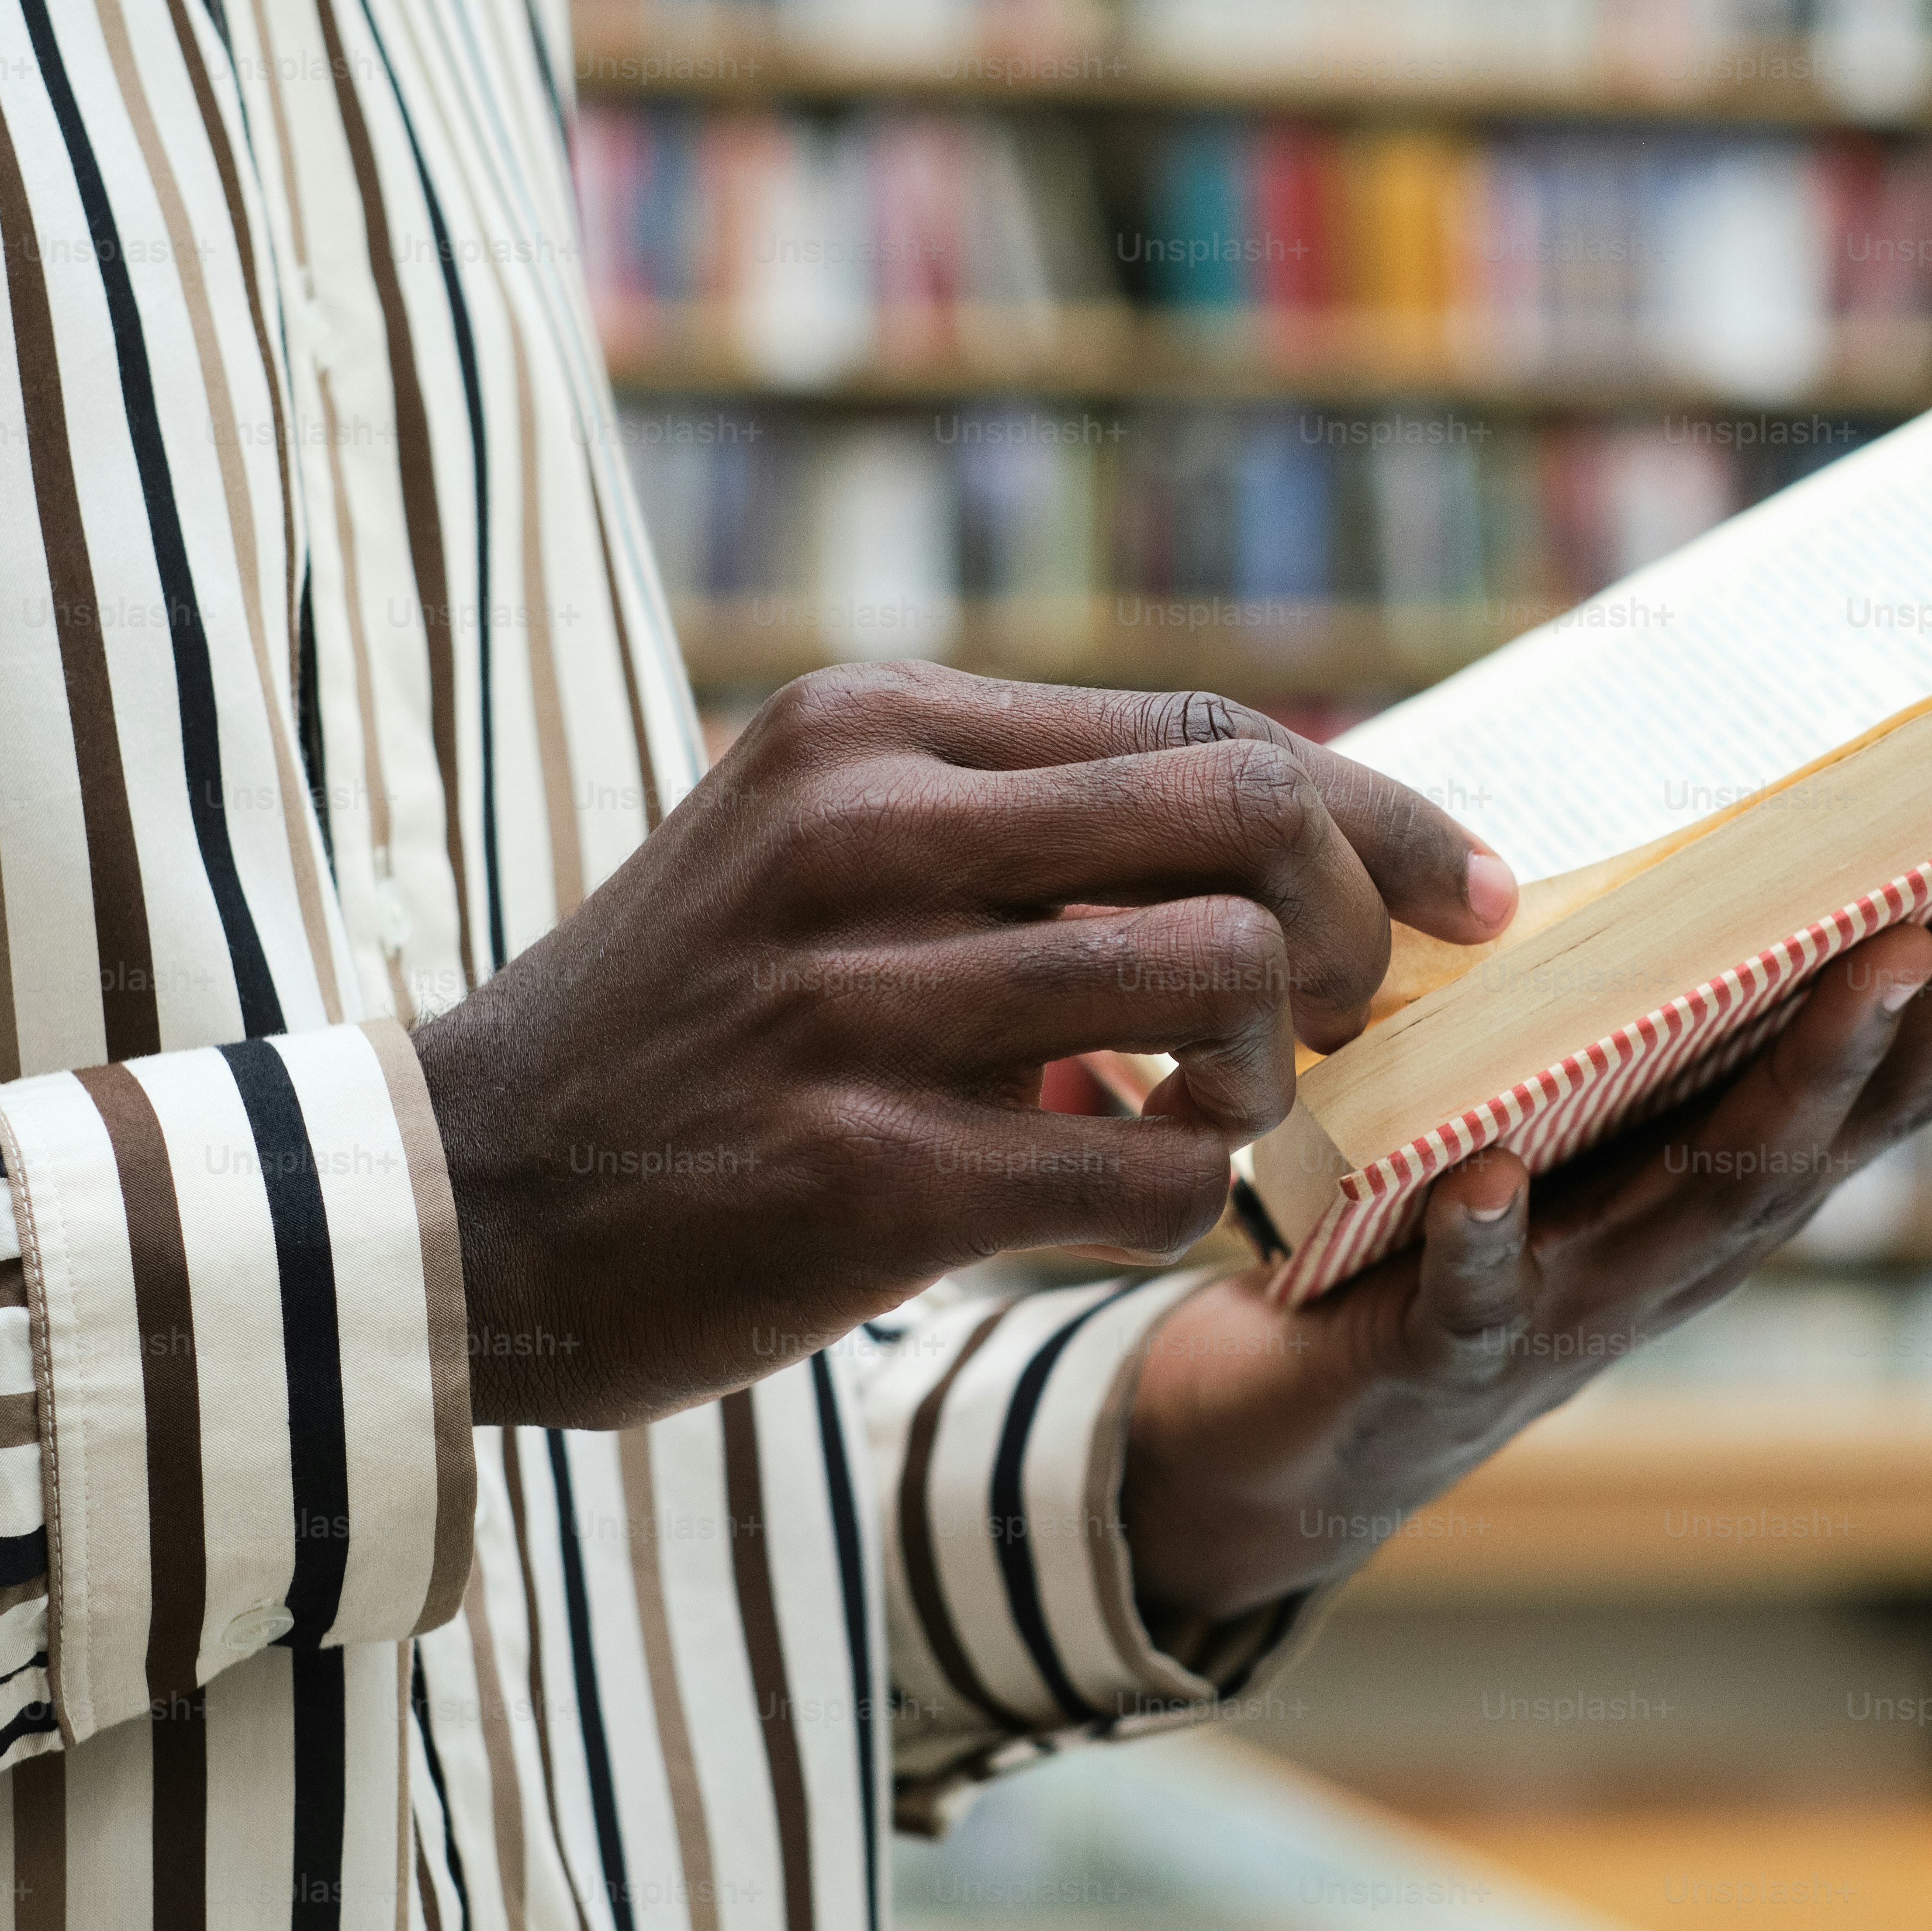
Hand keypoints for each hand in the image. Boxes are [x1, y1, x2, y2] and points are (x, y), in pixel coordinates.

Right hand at [414, 665, 1515, 1428]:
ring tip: (1208, 1116)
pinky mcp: (865, 1177)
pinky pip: (1147, 1176)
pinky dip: (1185, 1199)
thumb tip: (1288, 836)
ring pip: (1215, 988)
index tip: (1468, 890)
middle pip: (1244, 822)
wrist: (462, 1201)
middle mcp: (866, 835)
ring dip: (1263, 1076)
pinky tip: (1125, 1201)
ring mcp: (860, 1005)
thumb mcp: (820, 849)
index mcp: (870, 730)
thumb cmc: (689, 1026)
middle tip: (1347, 1009)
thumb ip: (1024, 823)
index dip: (1377, 812)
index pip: (1202, 729)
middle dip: (1353, 923)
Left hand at [1118, 825, 1931, 1622]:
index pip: (1917, 1056)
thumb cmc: (1458, 1221)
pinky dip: (1487, 1240)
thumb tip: (1739, 805)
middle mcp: (1698, 1233)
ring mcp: (1584, 1299)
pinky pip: (1472, 1296)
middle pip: (1865, 1102)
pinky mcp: (1443, 1351)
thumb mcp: (1578, 1091)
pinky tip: (1486, 1179)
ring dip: (1815, 1073)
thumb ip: (1656, 987)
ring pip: (1724, 1189)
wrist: (1308, 1427)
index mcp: (1739, 1157)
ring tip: (1888, 961)